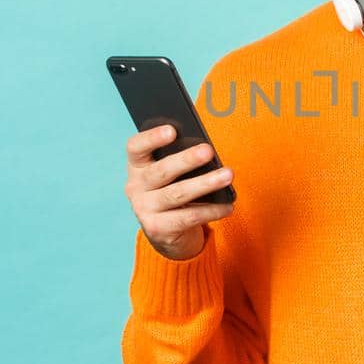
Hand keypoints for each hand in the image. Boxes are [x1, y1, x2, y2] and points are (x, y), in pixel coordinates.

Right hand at [124, 124, 235, 259]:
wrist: (166, 232)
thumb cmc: (172, 190)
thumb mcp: (171, 174)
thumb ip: (180, 162)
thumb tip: (206, 151)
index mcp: (137, 166)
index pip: (136, 147)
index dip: (151, 138)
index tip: (172, 130)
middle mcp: (135, 187)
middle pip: (161, 171)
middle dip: (186, 160)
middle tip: (208, 151)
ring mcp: (144, 209)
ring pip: (177, 194)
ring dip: (205, 184)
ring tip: (227, 175)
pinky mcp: (157, 229)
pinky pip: (188, 217)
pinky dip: (211, 211)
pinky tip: (227, 205)